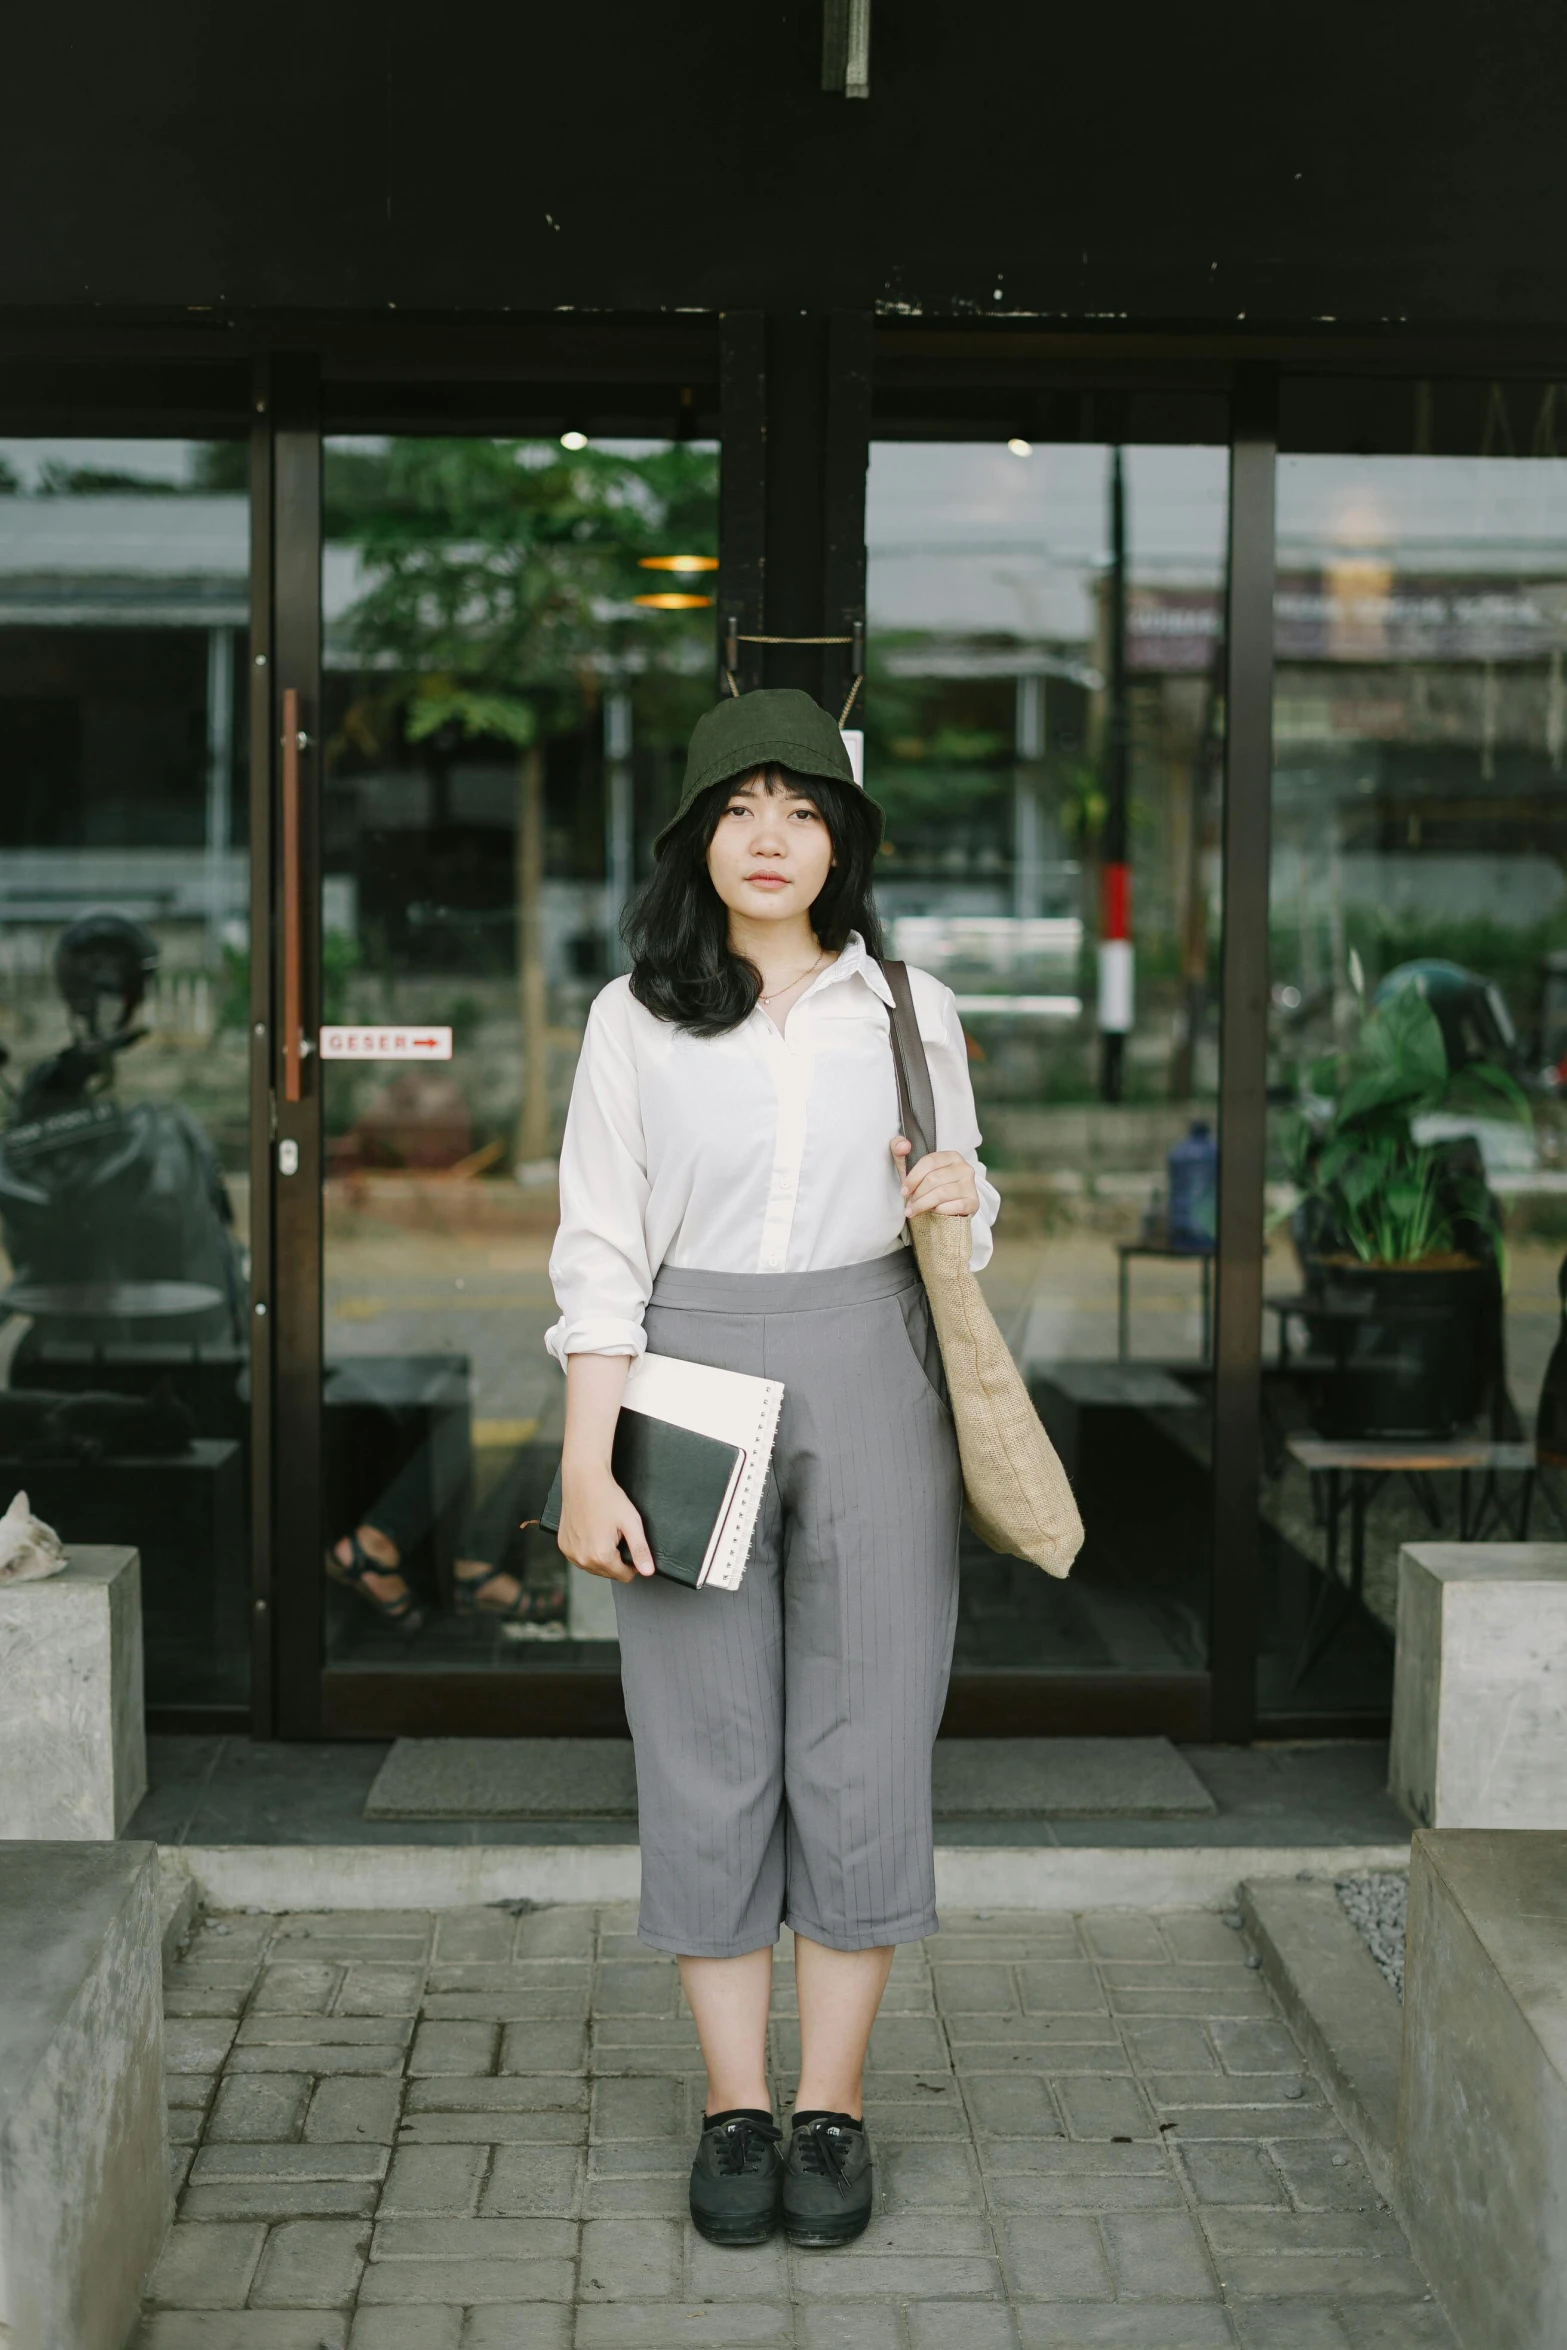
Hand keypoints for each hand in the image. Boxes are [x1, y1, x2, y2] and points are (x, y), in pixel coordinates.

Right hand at [556, 1463, 654, 1581]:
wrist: (583, 1480)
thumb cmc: (608, 1498)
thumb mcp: (631, 1523)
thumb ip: (640, 1550)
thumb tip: (648, 1572)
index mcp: (601, 1556)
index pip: (624, 1576)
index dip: (633, 1564)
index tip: (632, 1546)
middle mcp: (582, 1559)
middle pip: (608, 1573)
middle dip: (616, 1560)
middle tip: (618, 1535)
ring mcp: (570, 1553)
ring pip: (593, 1567)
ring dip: (601, 1557)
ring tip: (605, 1533)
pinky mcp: (563, 1545)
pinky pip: (580, 1558)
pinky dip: (587, 1551)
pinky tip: (592, 1534)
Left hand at [891, 1135, 979, 1219]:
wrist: (948, 1206)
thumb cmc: (927, 1185)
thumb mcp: (912, 1166)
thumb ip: (900, 1150)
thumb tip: (903, 1145)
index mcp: (951, 1156)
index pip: (929, 1162)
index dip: (913, 1177)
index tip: (903, 1191)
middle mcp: (964, 1168)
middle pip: (934, 1179)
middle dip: (917, 1194)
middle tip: (908, 1205)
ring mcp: (970, 1185)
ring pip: (942, 1193)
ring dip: (923, 1204)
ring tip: (913, 1211)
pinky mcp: (973, 1202)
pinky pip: (954, 1206)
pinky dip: (939, 1210)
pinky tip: (932, 1212)